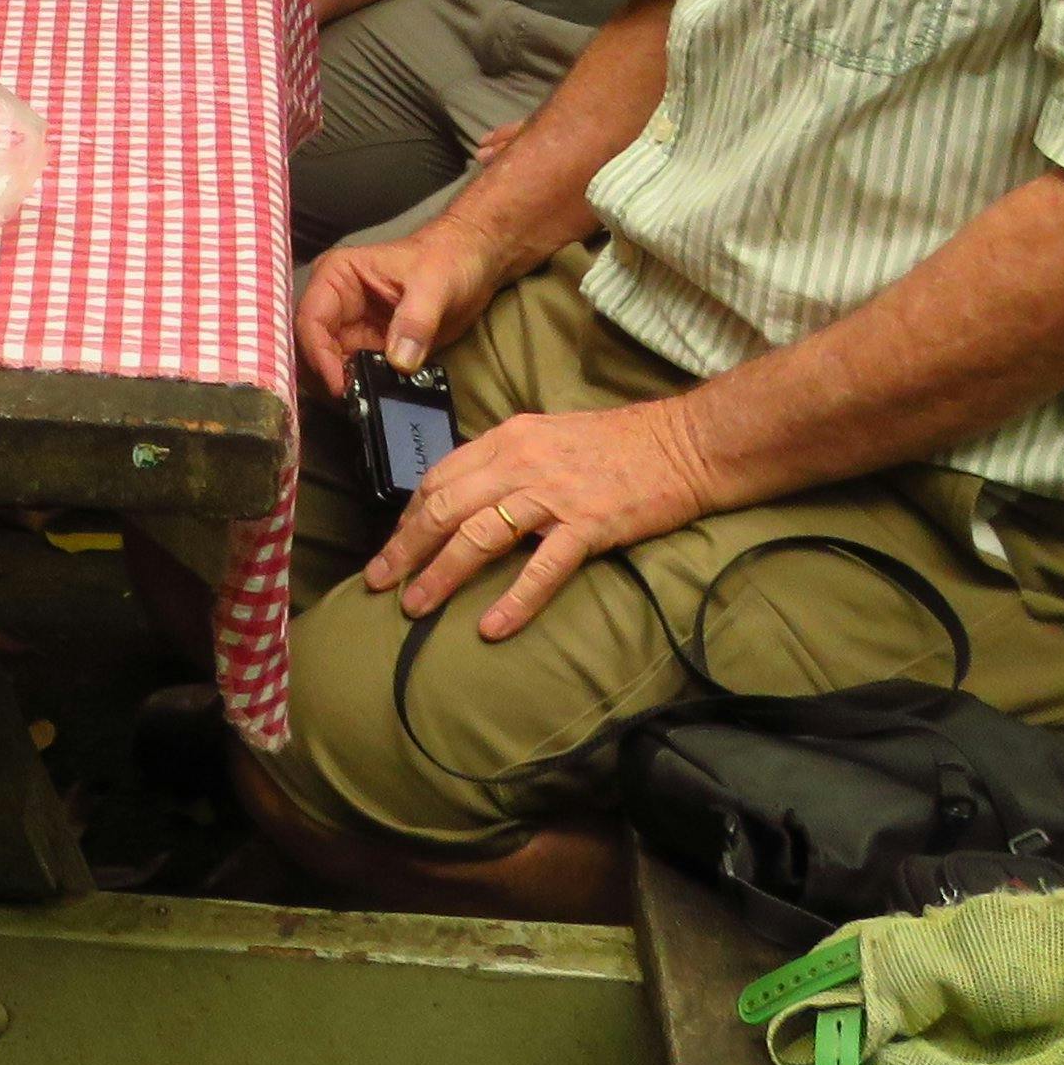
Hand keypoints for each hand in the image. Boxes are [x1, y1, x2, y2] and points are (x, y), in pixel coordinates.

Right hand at [296, 221, 503, 399]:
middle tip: (352, 400)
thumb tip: (399, 362)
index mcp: (336, 277)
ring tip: (366, 402)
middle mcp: (335, 304)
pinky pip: (356, 375)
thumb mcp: (435, 284)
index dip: (319, 355)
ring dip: (343, 387)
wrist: (473, 263)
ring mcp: (351, 329)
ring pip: (328, 367)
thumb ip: (415, 321)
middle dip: (326, 377)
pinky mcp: (370, 349)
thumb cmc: (450, 259)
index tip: (341, 386)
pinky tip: (378, 399)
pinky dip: (363, 389)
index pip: (310, 321)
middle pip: (311, 349)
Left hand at [363, 397, 718, 640]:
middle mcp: (520, 462)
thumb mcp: (547, 436)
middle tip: (379, 583)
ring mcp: (553, 494)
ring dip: (440, 575)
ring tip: (415, 607)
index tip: (392, 546)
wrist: (684, 444)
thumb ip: (505, 461)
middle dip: (405, 548)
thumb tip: (466, 496)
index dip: (408, 516)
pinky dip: (512, 601)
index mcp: (507, 438)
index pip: (438, 477)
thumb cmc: (618, 443)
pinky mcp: (588, 525)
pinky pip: (540, 569)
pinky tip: (489, 628)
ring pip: (477, 536)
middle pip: (443, 507)